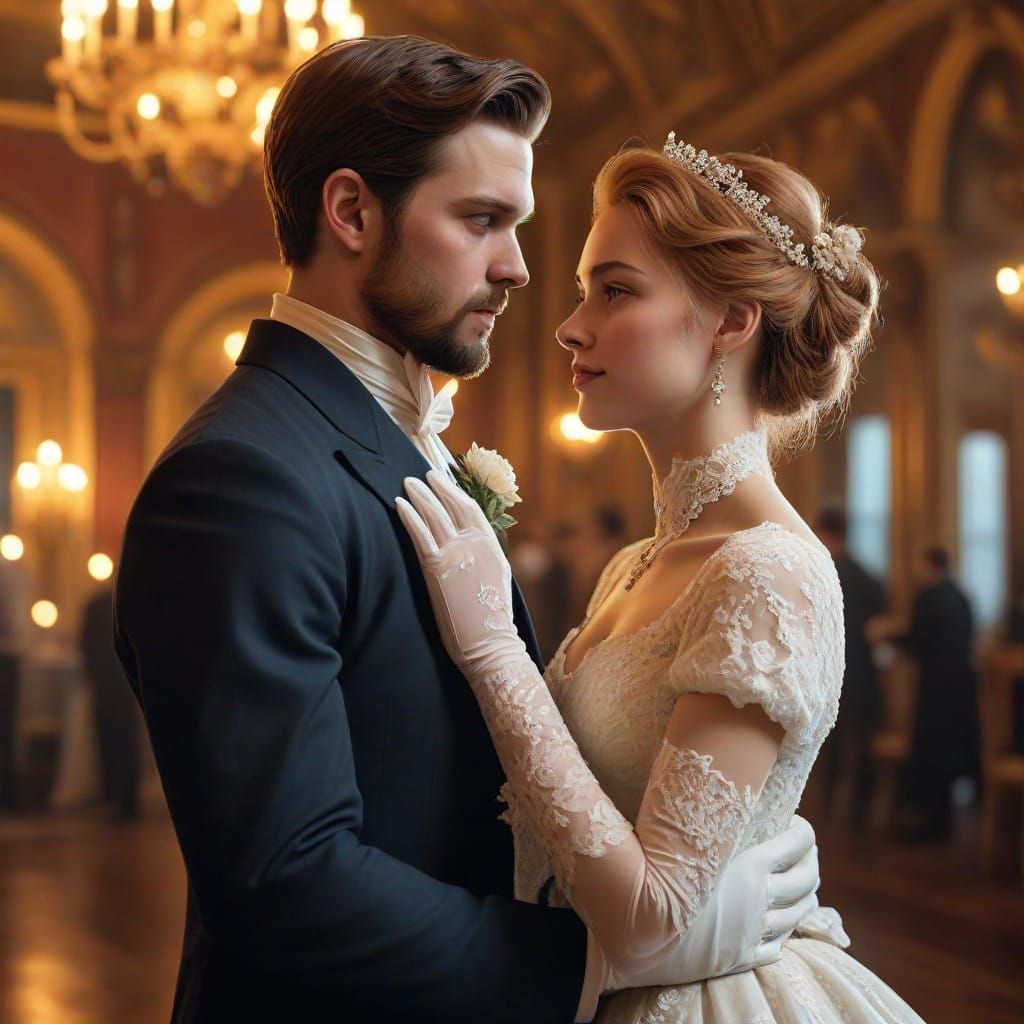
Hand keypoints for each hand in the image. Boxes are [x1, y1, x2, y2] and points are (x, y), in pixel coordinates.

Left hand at [396, 471, 528, 678]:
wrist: (489, 643)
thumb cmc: (491, 617)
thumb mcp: (496, 577)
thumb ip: (484, 555)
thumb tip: (471, 541)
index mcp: (490, 545)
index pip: (471, 508)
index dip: (454, 491)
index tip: (441, 479)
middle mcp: (474, 544)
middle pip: (451, 505)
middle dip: (435, 487)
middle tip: (420, 475)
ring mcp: (456, 554)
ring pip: (434, 516)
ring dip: (420, 496)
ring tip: (407, 483)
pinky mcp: (437, 568)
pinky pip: (420, 535)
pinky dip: (409, 517)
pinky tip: (399, 504)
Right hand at [602, 816, 820, 990]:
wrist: (639, 937)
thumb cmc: (652, 877)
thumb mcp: (677, 839)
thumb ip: (695, 817)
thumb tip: (675, 779)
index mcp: (749, 866)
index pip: (798, 843)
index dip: (804, 831)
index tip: (797, 823)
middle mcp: (759, 899)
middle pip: (807, 879)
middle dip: (812, 860)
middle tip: (805, 850)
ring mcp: (754, 933)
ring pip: (800, 913)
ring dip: (806, 895)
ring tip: (802, 885)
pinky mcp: (743, 958)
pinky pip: (780, 945)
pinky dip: (786, 929)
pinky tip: (780, 920)